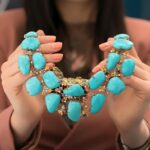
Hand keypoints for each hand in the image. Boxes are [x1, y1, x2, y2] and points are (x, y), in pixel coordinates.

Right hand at [1, 30, 62, 144]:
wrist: (31, 111)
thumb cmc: (37, 90)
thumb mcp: (40, 70)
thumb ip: (39, 53)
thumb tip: (40, 31)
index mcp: (14, 60)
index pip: (26, 45)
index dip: (40, 40)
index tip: (54, 39)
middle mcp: (7, 65)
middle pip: (27, 51)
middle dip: (45, 47)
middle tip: (59, 45)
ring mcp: (6, 75)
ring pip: (27, 61)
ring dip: (44, 58)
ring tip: (59, 56)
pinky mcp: (8, 86)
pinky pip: (25, 74)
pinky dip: (38, 69)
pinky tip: (51, 67)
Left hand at [92, 38, 149, 147]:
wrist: (124, 119)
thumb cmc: (117, 99)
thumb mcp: (112, 78)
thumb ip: (111, 63)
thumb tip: (107, 45)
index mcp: (138, 67)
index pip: (129, 50)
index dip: (116, 45)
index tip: (102, 46)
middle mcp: (146, 71)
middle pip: (126, 58)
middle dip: (108, 61)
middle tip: (95, 68)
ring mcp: (149, 80)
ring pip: (128, 67)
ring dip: (110, 70)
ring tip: (97, 73)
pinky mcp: (148, 90)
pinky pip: (131, 79)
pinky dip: (119, 79)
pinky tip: (109, 83)